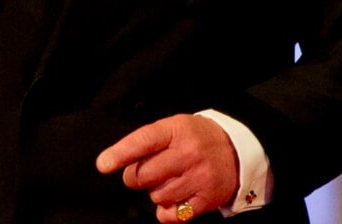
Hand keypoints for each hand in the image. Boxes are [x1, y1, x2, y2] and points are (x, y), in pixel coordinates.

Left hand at [97, 113, 240, 221]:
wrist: (237, 151)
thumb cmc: (198, 139)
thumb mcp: (176, 127)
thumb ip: (148, 141)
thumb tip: (114, 161)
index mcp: (178, 130)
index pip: (144, 141)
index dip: (121, 153)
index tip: (104, 164)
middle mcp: (189, 153)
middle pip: (143, 175)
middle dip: (137, 177)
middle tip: (149, 172)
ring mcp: (199, 177)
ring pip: (156, 196)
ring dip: (157, 193)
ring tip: (172, 180)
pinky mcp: (206, 199)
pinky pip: (172, 215)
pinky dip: (168, 211)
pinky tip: (177, 197)